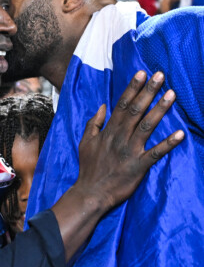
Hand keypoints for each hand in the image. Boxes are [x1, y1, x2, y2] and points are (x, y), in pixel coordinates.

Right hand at [52, 71, 183, 260]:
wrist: (91, 192)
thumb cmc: (88, 168)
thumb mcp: (85, 142)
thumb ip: (93, 123)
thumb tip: (102, 106)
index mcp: (108, 131)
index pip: (121, 105)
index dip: (132, 88)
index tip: (142, 73)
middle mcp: (120, 137)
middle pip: (136, 110)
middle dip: (148, 91)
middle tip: (161, 75)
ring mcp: (130, 151)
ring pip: (147, 126)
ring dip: (160, 110)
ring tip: (172, 94)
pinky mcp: (138, 166)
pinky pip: (156, 153)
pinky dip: (168, 144)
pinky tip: (180, 133)